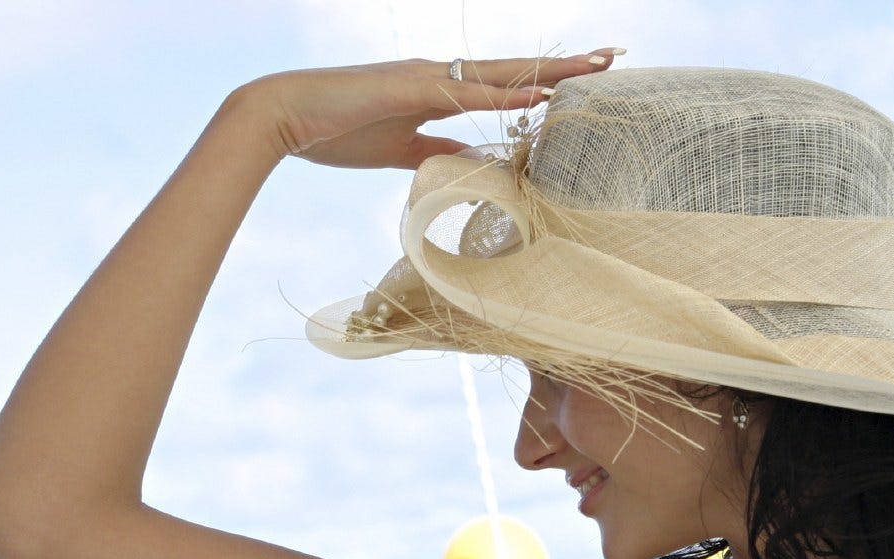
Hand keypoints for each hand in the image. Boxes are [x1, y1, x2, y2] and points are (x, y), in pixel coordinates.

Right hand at [235, 51, 622, 169]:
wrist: (282, 117)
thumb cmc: (333, 131)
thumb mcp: (399, 151)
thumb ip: (437, 153)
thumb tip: (473, 163)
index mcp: (435, 90)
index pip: (501, 84)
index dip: (541, 82)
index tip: (580, 83)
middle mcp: (438, 76)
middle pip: (513, 70)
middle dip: (563, 67)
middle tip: (612, 59)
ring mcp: (426, 78)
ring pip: (501, 74)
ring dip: (549, 71)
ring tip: (595, 68)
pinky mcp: (411, 88)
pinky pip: (469, 92)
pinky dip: (507, 91)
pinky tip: (540, 90)